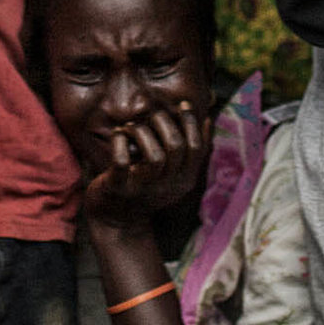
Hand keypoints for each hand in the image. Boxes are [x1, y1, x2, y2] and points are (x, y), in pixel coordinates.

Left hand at [82, 105, 207, 228]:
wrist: (115, 219)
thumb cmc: (146, 186)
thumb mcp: (173, 173)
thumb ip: (189, 152)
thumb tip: (208, 119)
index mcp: (184, 180)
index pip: (196, 148)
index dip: (191, 123)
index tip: (182, 105)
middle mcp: (167, 187)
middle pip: (176, 147)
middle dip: (165, 122)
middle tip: (153, 116)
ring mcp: (144, 189)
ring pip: (154, 155)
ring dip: (142, 131)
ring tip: (132, 126)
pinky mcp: (119, 188)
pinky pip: (121, 162)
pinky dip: (119, 142)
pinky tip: (118, 134)